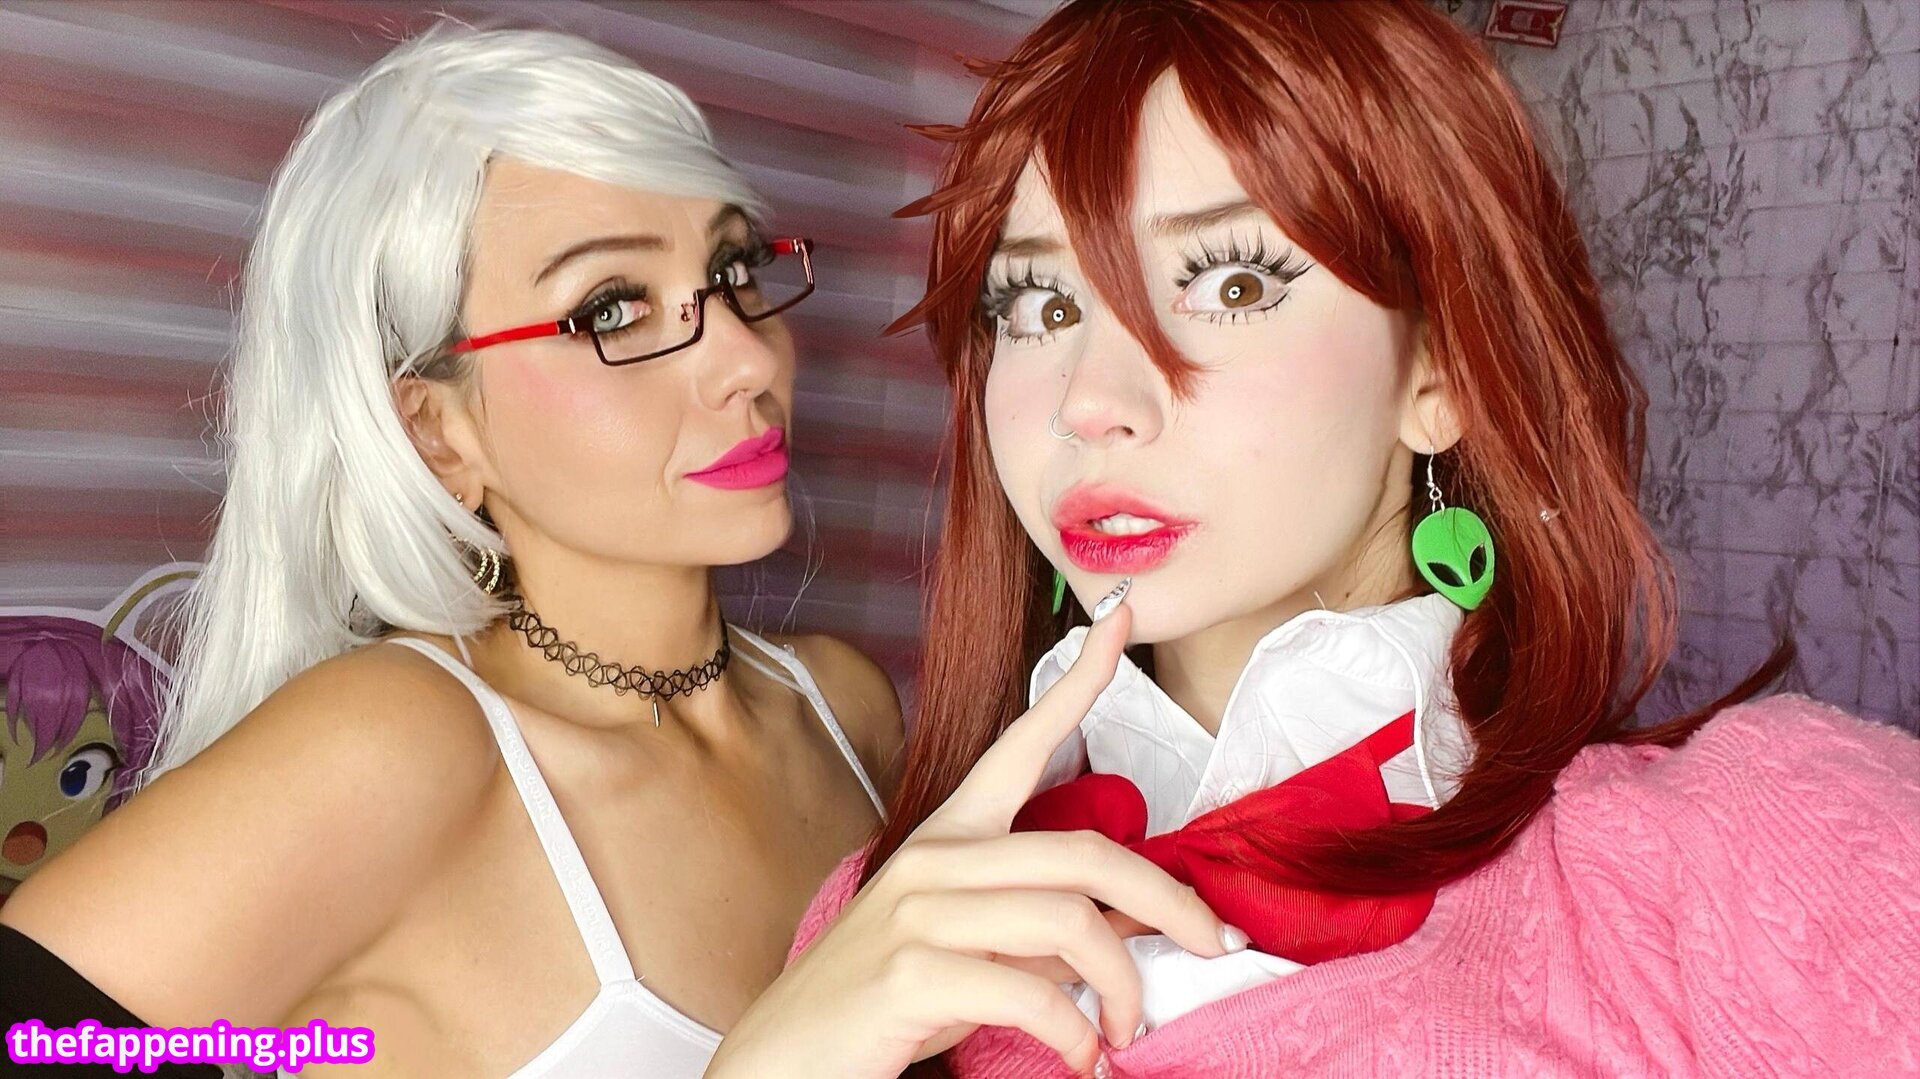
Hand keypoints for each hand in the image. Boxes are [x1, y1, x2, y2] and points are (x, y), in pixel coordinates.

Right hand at [707, 589, 1241, 1077]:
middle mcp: (936, 858)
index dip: (1080, 678)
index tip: (1125, 614)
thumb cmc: (886, 1004)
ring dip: (1120, 987)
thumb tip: (1140, 923)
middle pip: (1087, 854)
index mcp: (951, 836)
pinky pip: (1030, 993)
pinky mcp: (911, 973)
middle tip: (1213, 948)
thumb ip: (1046, 926)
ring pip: (1070, 922)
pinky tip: (1079, 1061)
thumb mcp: (974, 950)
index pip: (1022, 742)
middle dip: (1169, 902)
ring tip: (1122, 1033)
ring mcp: (919, 911)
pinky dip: (1073, 1036)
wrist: (782, 1062)